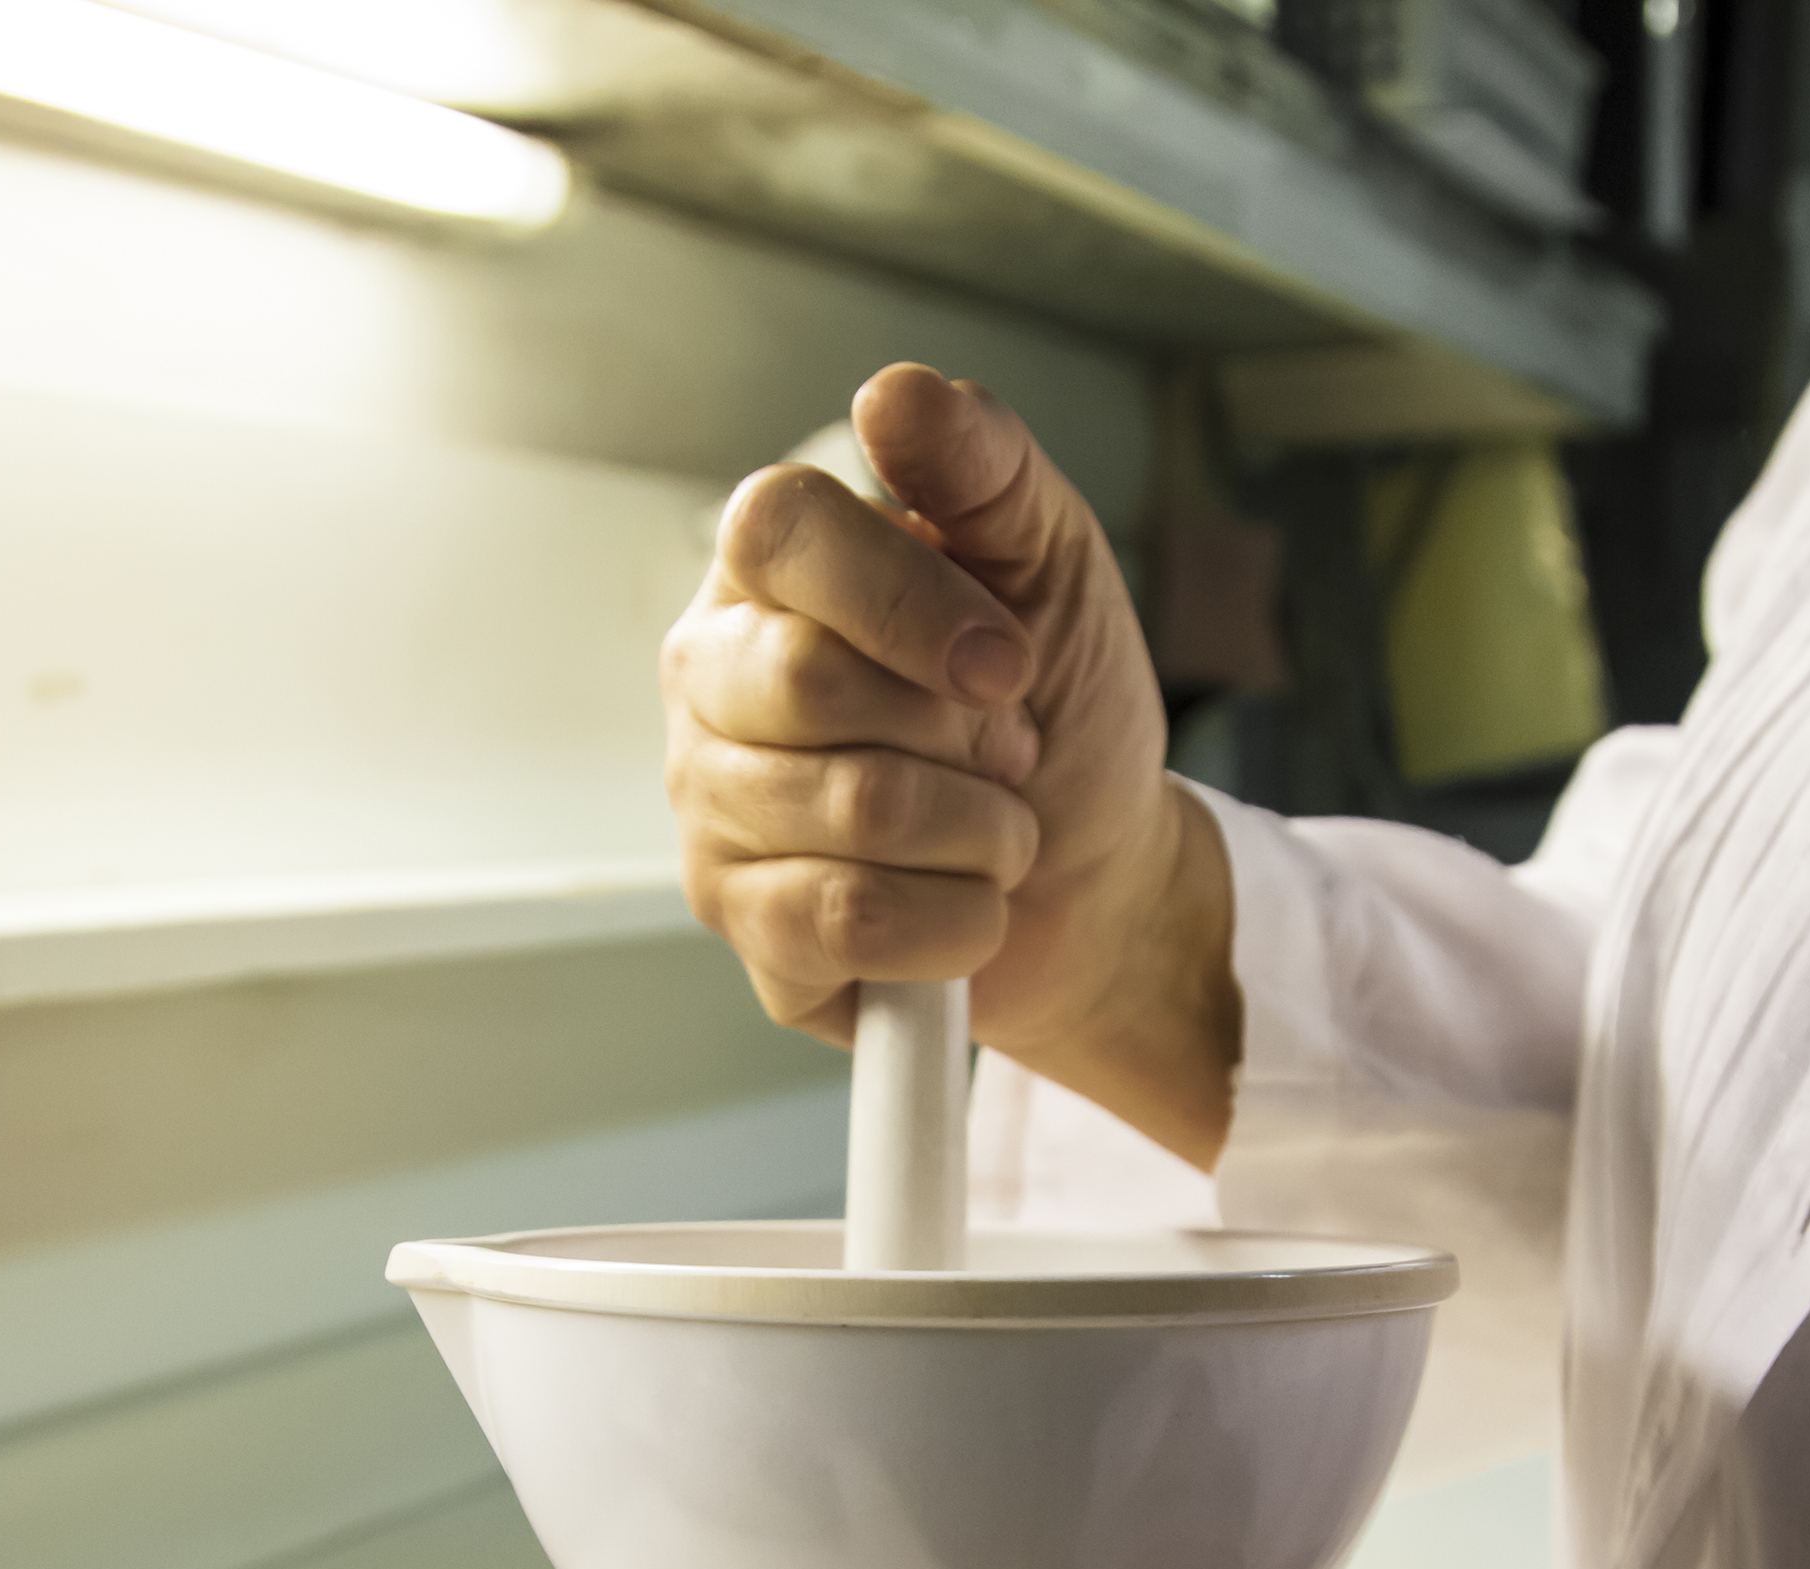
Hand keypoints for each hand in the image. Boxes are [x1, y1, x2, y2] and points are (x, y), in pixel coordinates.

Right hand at [660, 362, 1239, 1166]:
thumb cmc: (1054, 706)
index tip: (1007, 662)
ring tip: (994, 828)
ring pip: (852, 812)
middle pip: (811, 684)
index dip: (906, 598)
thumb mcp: (1047, 561)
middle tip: (1007, 750)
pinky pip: (851, 921)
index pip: (778, 529)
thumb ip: (981, 466)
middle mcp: (712, 683)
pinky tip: (965, 905)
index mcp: (770, 573)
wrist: (1097, 874)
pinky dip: (956, 920)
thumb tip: (895, 396)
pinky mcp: (747, 931)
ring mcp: (714, 812)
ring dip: (982, 831)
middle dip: (963, 734)